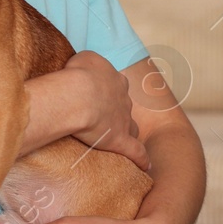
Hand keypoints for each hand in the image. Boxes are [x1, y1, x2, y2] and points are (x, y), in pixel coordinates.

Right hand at [61, 50, 149, 171]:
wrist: (80, 95)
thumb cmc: (78, 75)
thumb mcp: (84, 58)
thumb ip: (89, 63)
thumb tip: (84, 68)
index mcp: (116, 81)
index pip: (117, 86)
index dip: (109, 92)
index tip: (100, 96)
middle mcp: (124, 100)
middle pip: (125, 107)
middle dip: (117, 112)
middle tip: (103, 117)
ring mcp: (124, 121)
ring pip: (131, 127)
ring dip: (127, 132)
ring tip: (121, 139)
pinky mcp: (120, 140)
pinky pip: (136, 151)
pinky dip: (141, 158)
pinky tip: (144, 165)